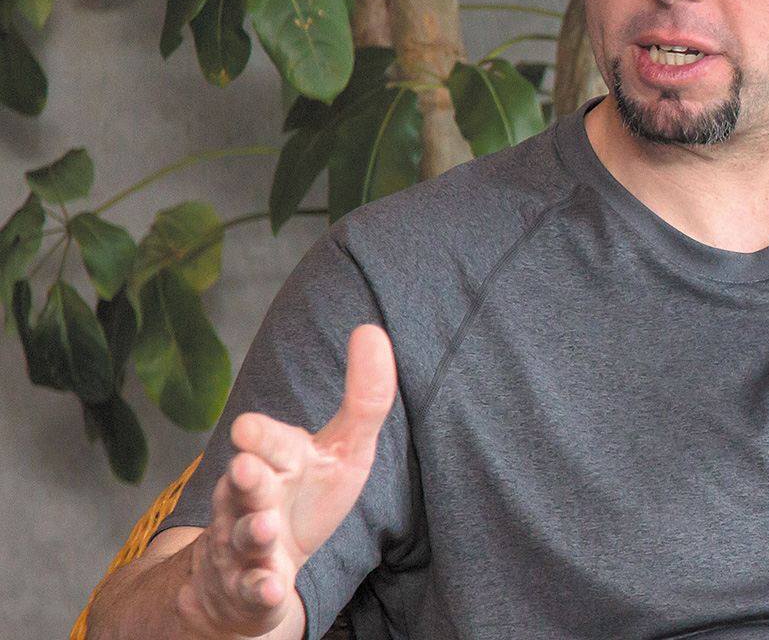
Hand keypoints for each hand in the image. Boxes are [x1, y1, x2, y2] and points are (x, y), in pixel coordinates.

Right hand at [177, 325, 396, 637]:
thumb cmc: (304, 496)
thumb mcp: (343, 449)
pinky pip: (252, 591)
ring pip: (242, 538)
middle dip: (244, 479)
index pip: (265, 443)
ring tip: (266, 527)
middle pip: (244, 487)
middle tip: (246, 468)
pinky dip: (260, 589)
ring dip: (253, 532)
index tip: (247, 428)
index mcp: (274, 461)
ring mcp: (244, 545)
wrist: (253, 568)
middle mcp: (250, 499)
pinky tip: (273, 586)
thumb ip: (363, 399)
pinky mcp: (250, 588)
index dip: (260, 436)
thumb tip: (372, 330)